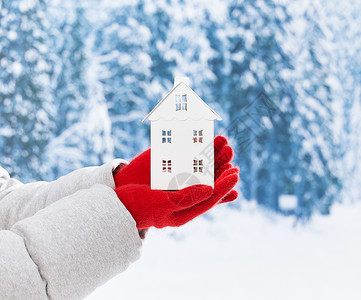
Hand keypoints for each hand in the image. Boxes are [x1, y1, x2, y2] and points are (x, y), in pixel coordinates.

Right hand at [113, 136, 238, 228]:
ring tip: (223, 141)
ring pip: (198, 165)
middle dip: (220, 164)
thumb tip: (211, 189)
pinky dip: (194, 146)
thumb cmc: (138, 206)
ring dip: (211, 153)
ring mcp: (176, 178)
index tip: (235, 173)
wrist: (116, 200)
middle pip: (207, 178)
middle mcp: (184, 192)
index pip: (211, 195)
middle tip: (230, 151)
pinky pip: (183, 155)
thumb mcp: (163, 203)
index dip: (224, 184)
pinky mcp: (167, 165)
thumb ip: (187, 197)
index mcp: (187, 207)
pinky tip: (205, 137)